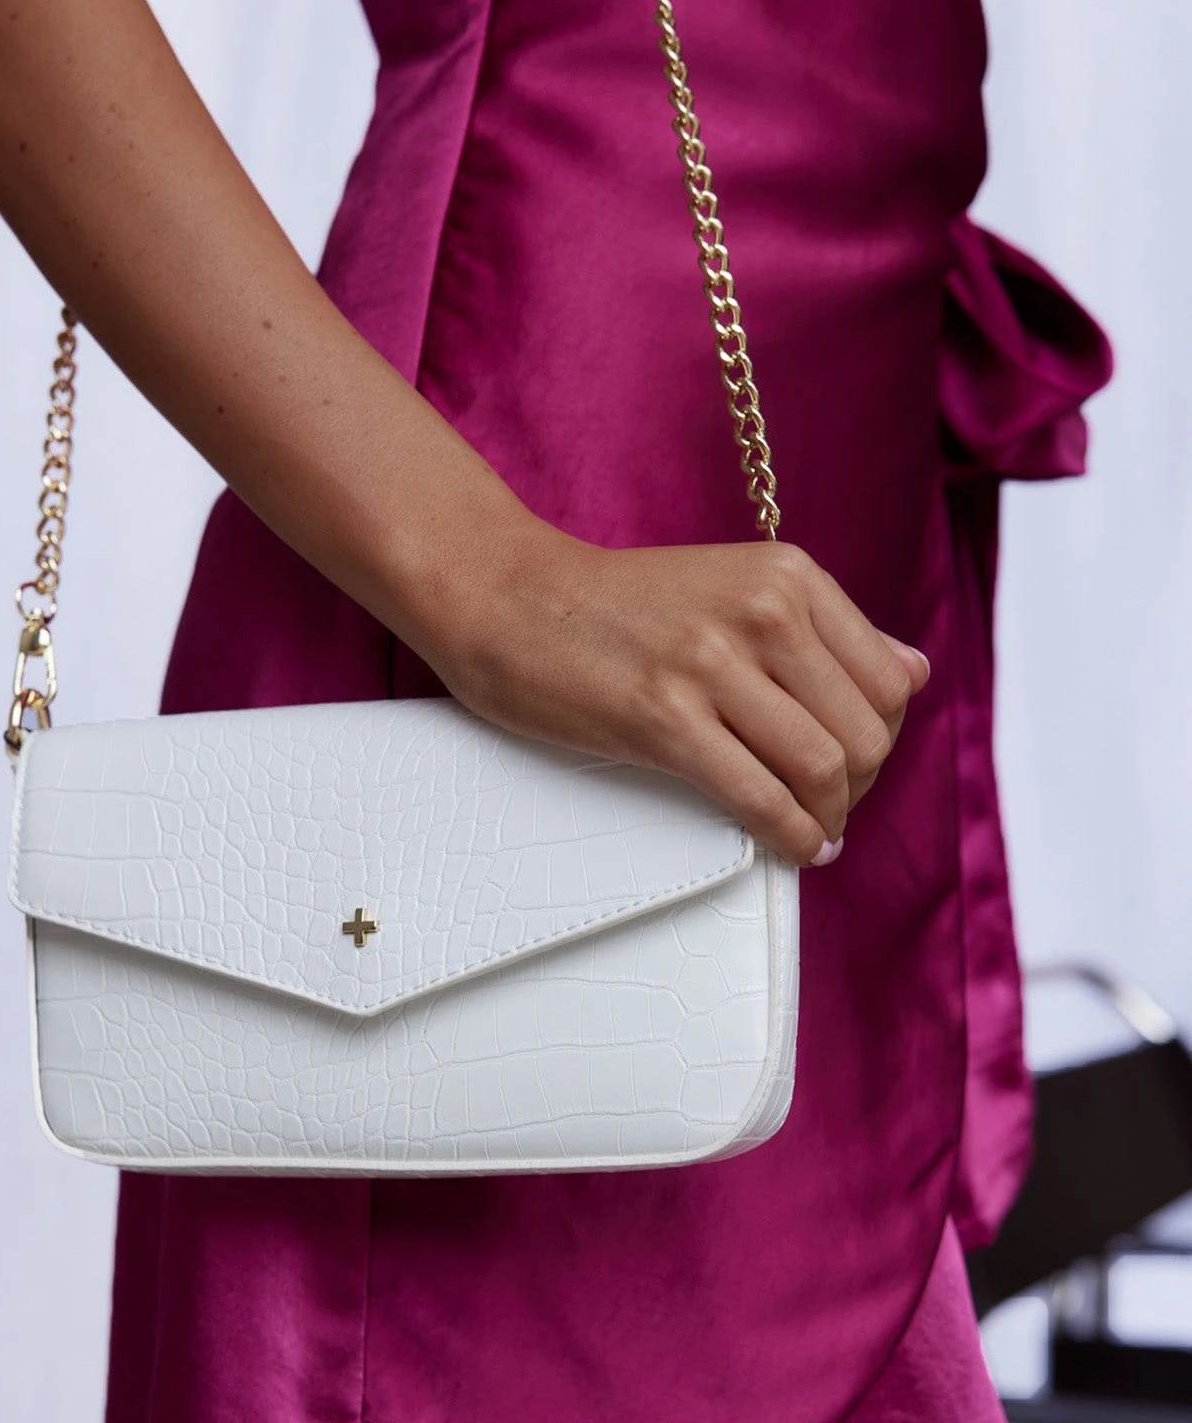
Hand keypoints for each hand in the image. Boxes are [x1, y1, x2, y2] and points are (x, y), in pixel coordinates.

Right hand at [424, 532, 927, 867]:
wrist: (509, 597)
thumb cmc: (615, 606)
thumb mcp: (734, 587)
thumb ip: (825, 630)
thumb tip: (914, 672)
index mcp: (787, 576)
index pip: (889, 679)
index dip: (883, 739)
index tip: (853, 767)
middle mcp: (763, 611)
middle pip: (866, 731)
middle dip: (860, 788)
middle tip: (830, 810)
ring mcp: (713, 663)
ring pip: (825, 767)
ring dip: (829, 817)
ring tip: (813, 832)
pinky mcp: (664, 718)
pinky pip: (761, 797)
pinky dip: (790, 836)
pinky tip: (791, 846)